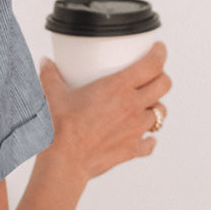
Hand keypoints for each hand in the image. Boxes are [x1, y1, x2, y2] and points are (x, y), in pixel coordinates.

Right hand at [38, 39, 171, 183]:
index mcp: (117, 87)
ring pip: (160, 112)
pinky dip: (148, 139)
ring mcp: (136, 128)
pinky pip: (150, 143)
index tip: (158, 49)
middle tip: (152, 76)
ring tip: (145, 106)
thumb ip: (50, 75)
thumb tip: (46, 62)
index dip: (159, 53)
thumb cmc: (60, 127)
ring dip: (155, 106)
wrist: (64, 160)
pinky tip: (141, 137)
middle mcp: (132, 106)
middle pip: (164, 84)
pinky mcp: (133, 148)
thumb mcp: (53, 95)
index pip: (153, 64)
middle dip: (161, 77)